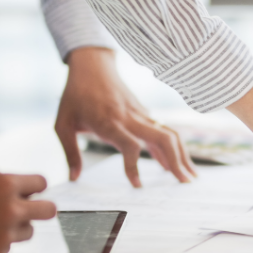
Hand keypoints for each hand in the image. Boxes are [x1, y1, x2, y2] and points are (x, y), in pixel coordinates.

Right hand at [0, 168, 55, 252]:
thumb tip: (9, 181)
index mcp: (4, 185)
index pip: (41, 183)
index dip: (33, 186)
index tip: (29, 189)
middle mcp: (10, 210)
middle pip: (48, 210)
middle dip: (38, 207)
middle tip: (26, 207)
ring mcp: (4, 236)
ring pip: (28, 231)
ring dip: (17, 227)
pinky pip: (8, 247)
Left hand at [55, 47, 195, 186]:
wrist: (91, 66)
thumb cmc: (74, 95)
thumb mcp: (62, 124)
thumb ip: (70, 152)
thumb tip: (74, 178)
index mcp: (109, 121)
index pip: (129, 145)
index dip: (134, 166)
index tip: (137, 185)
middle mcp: (130, 117)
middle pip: (162, 138)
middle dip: (176, 161)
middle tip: (185, 183)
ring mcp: (141, 114)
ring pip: (169, 134)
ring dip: (182, 155)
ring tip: (191, 177)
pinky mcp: (145, 113)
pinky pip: (164, 131)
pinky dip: (174, 148)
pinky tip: (176, 165)